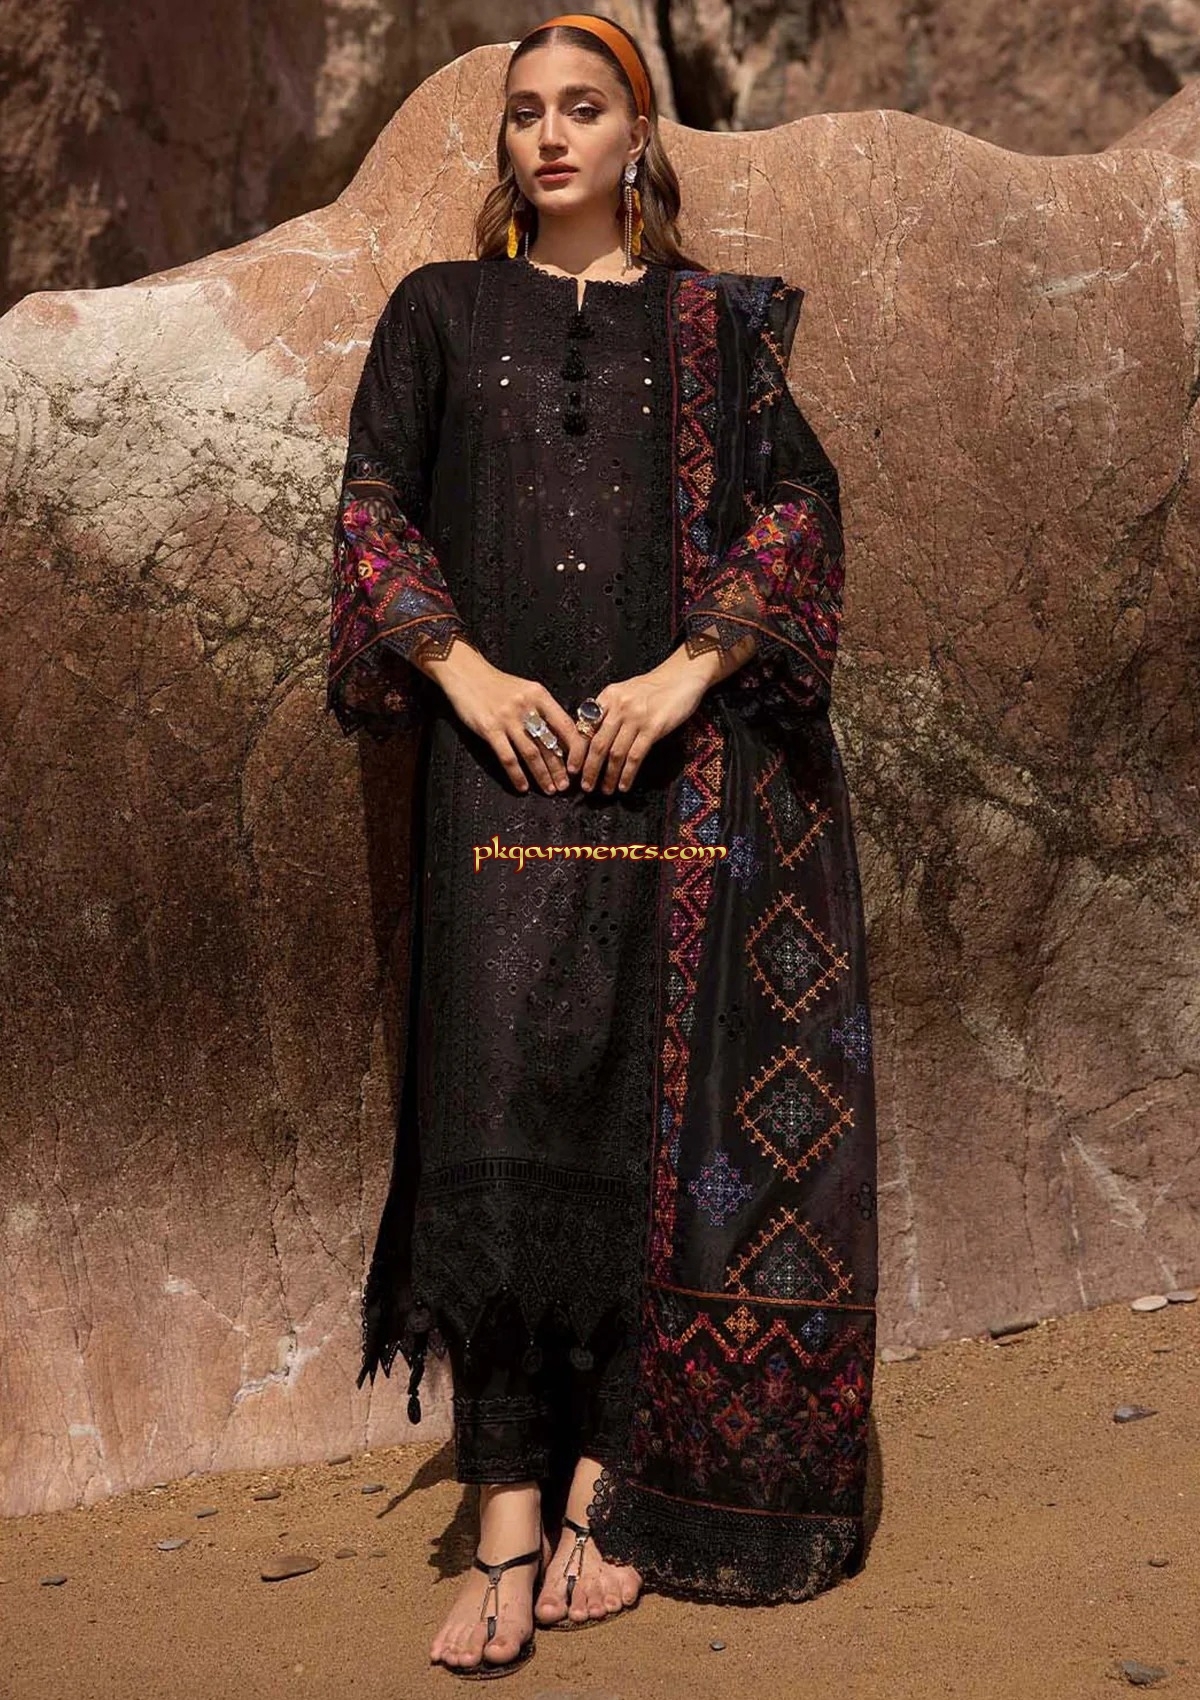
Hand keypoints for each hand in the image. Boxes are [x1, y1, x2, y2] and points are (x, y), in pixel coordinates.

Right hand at [420, 641, 576, 795]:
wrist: (466, 673)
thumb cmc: (498, 685)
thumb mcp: (526, 690)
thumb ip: (542, 710)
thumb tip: (561, 738)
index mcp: (539, 695)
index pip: (565, 725)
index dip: (575, 749)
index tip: (578, 766)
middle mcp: (526, 706)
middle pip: (549, 743)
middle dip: (559, 768)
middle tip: (565, 786)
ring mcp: (507, 718)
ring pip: (531, 753)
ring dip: (542, 775)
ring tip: (550, 789)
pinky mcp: (490, 729)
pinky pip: (507, 757)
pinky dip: (517, 775)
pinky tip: (523, 786)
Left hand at [571, 654, 710, 794]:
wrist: (682, 676)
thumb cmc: (654, 687)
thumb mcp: (624, 691)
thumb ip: (608, 709)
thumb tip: (591, 734)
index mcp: (608, 697)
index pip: (586, 727)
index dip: (577, 751)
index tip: (572, 769)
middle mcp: (619, 707)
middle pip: (598, 744)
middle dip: (589, 769)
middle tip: (585, 787)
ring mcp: (636, 717)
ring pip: (615, 753)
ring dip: (608, 775)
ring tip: (605, 790)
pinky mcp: (653, 728)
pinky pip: (635, 756)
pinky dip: (627, 774)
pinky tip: (623, 785)